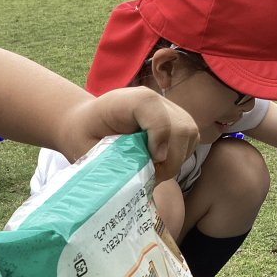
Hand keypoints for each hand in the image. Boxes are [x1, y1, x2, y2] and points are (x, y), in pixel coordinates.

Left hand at [59, 87, 198, 183]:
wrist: (88, 125)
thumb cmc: (86, 138)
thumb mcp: (89, 147)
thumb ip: (113, 158)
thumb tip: (140, 177)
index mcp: (125, 101)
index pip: (151, 108)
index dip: (158, 137)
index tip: (152, 160)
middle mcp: (151, 99)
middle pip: (181, 128)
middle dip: (171, 159)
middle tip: (151, 176)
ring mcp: (167, 108)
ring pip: (189, 135)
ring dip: (176, 160)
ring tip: (154, 171)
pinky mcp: (176, 120)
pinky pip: (190, 139)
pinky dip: (180, 155)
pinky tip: (160, 163)